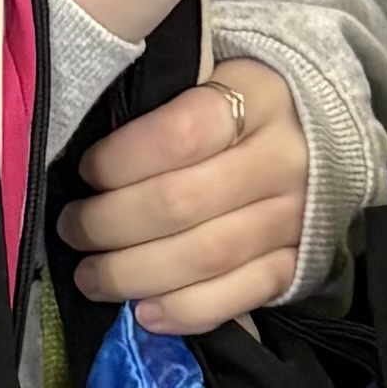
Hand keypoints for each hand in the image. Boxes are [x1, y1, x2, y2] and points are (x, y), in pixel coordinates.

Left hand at [64, 58, 311, 334]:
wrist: (314, 139)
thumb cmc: (233, 107)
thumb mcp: (204, 74)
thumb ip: (155, 95)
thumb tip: (86, 135)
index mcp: (258, 96)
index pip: (179, 134)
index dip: (120, 160)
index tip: (87, 171)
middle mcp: (284, 158)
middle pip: (181, 203)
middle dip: (108, 224)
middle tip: (73, 229)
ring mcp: (295, 216)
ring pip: (204, 255)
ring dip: (133, 273)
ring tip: (91, 275)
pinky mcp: (298, 264)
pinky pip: (239, 296)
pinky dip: (184, 311)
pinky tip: (143, 313)